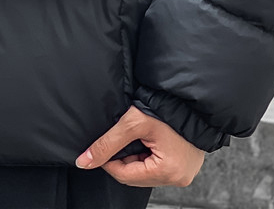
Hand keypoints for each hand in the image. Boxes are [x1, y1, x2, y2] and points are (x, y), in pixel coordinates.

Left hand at [75, 105, 204, 187]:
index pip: (124, 176)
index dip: (109, 160)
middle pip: (135, 176)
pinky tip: (148, 139)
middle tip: (125, 135)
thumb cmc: (166, 107)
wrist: (189, 97)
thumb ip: (107, 143)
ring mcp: (183, 172)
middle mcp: (177, 177)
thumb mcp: (133, 122)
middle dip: (124, 158)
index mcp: (167, 172)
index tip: (103, 146)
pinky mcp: (184, 165)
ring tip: (139, 135)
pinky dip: (147, 155)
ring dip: (136, 156)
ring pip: (145, 172)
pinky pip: (157, 166)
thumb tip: (84, 161)